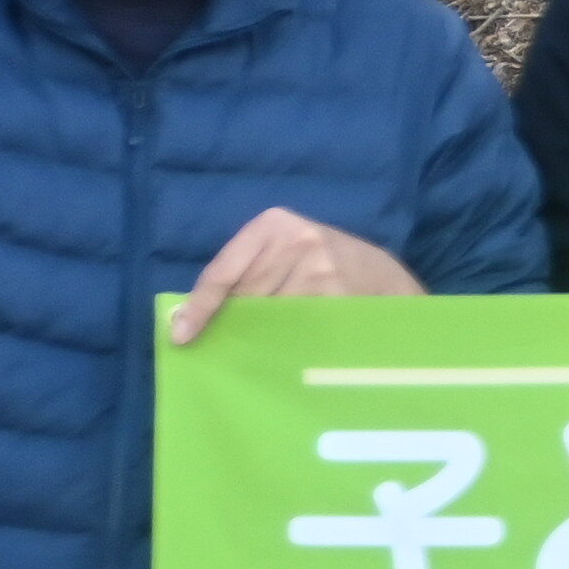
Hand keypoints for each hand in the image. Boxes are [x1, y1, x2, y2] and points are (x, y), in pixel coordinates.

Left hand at [164, 208, 420, 345]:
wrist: (387, 279)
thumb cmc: (324, 265)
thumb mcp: (285, 251)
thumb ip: (246, 272)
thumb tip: (187, 315)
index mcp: (273, 224)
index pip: (223, 271)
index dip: (200, 307)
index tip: (181, 336)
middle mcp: (296, 242)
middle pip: (244, 297)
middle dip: (235, 322)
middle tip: (230, 342)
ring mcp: (320, 271)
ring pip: (268, 316)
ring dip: (260, 334)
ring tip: (269, 339)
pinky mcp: (338, 298)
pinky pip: (295, 329)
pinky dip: (285, 340)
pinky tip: (290, 343)